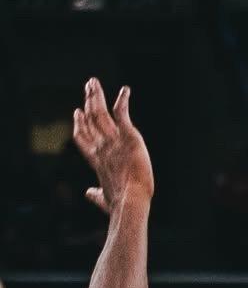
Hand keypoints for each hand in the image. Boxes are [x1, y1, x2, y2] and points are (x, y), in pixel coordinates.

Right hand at [73, 78, 153, 213]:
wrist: (130, 201)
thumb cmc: (119, 204)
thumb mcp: (104, 198)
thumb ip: (96, 194)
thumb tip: (89, 193)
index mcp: (96, 160)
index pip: (82, 138)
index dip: (79, 124)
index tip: (77, 112)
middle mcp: (101, 147)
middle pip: (90, 120)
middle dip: (88, 103)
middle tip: (87, 88)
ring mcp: (113, 140)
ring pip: (100, 113)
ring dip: (97, 96)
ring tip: (94, 82)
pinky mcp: (128, 136)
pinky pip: (122, 114)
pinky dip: (122, 101)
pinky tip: (125, 90)